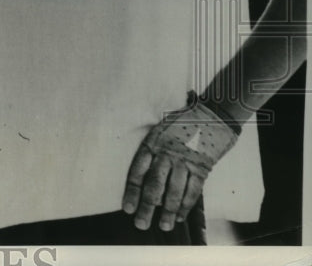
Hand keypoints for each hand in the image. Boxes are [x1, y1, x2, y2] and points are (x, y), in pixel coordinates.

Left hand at [122, 92, 238, 230]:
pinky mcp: (202, 167)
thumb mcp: (161, 129)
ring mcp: (185, 161)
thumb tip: (143, 176)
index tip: (127, 208)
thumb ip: (153, 150)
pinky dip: (186, 205)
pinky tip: (179, 216)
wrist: (213, 115)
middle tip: (141, 224)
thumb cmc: (183, 122)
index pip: (138, 170)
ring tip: (162, 226)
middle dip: (147, 207)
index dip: (132, 191)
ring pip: (174, 191)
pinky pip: (193, 191)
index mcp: (153, 143)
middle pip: (154, 184)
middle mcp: (167, 153)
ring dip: (167, 211)